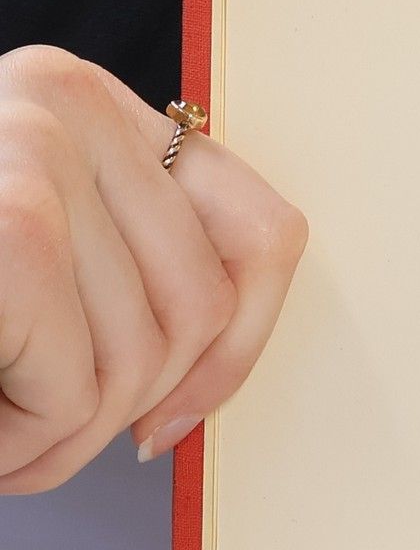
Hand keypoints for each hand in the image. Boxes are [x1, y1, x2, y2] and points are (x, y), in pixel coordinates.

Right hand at [0, 45, 306, 492]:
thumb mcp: (25, 244)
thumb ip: (116, 263)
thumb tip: (206, 379)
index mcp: (87, 101)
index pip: (264, 233)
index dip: (240, 349)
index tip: (174, 421)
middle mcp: (68, 100)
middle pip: (202, 307)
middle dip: (129, 408)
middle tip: (42, 449)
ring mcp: (35, 147)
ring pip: (139, 359)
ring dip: (60, 440)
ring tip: (2, 444)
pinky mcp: (8, 222)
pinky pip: (73, 386)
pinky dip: (24, 443)